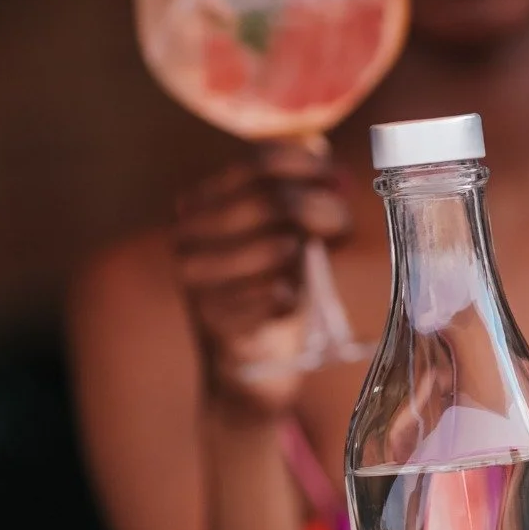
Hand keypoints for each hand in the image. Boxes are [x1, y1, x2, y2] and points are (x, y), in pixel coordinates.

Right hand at [172, 143, 352, 416]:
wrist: (249, 367)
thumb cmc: (272, 289)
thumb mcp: (288, 233)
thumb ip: (309, 199)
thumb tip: (340, 178)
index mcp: (201, 203)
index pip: (258, 162)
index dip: (307, 164)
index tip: (336, 178)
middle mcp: (187, 235)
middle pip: (272, 200)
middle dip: (321, 209)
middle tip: (340, 226)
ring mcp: (196, 279)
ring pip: (278, 245)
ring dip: (307, 255)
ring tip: (306, 267)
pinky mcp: (215, 320)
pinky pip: (277, 293)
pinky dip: (295, 295)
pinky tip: (286, 302)